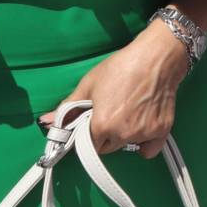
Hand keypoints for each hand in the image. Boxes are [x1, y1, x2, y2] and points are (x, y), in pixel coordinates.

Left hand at [47, 22, 188, 159]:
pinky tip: (143, 125)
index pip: (87, 146)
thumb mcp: (89, 84)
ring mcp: (143, 134)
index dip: (88, 133)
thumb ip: (67, 108)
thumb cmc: (121, 67)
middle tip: (113, 112)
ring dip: (124, 136)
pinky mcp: (161, 131)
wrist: (157, 57)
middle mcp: (122, 134)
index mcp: (101, 125)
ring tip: (130, 111)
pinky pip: (148, 150)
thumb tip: (44, 122)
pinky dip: (145, 143)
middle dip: (105, 135)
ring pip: (126, 145)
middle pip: (106, 147)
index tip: (93, 122)